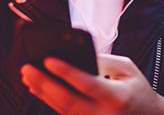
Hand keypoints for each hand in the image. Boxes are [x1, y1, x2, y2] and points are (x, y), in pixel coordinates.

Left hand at [20, 54, 163, 114]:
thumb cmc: (136, 89)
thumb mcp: (127, 68)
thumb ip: (103, 60)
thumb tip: (76, 54)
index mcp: (117, 97)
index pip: (88, 84)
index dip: (67, 72)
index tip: (48, 59)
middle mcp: (103, 114)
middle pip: (68, 100)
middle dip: (44, 83)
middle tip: (27, 68)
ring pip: (62, 109)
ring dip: (42, 92)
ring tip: (27, 75)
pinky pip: (64, 113)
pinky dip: (48, 100)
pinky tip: (37, 87)